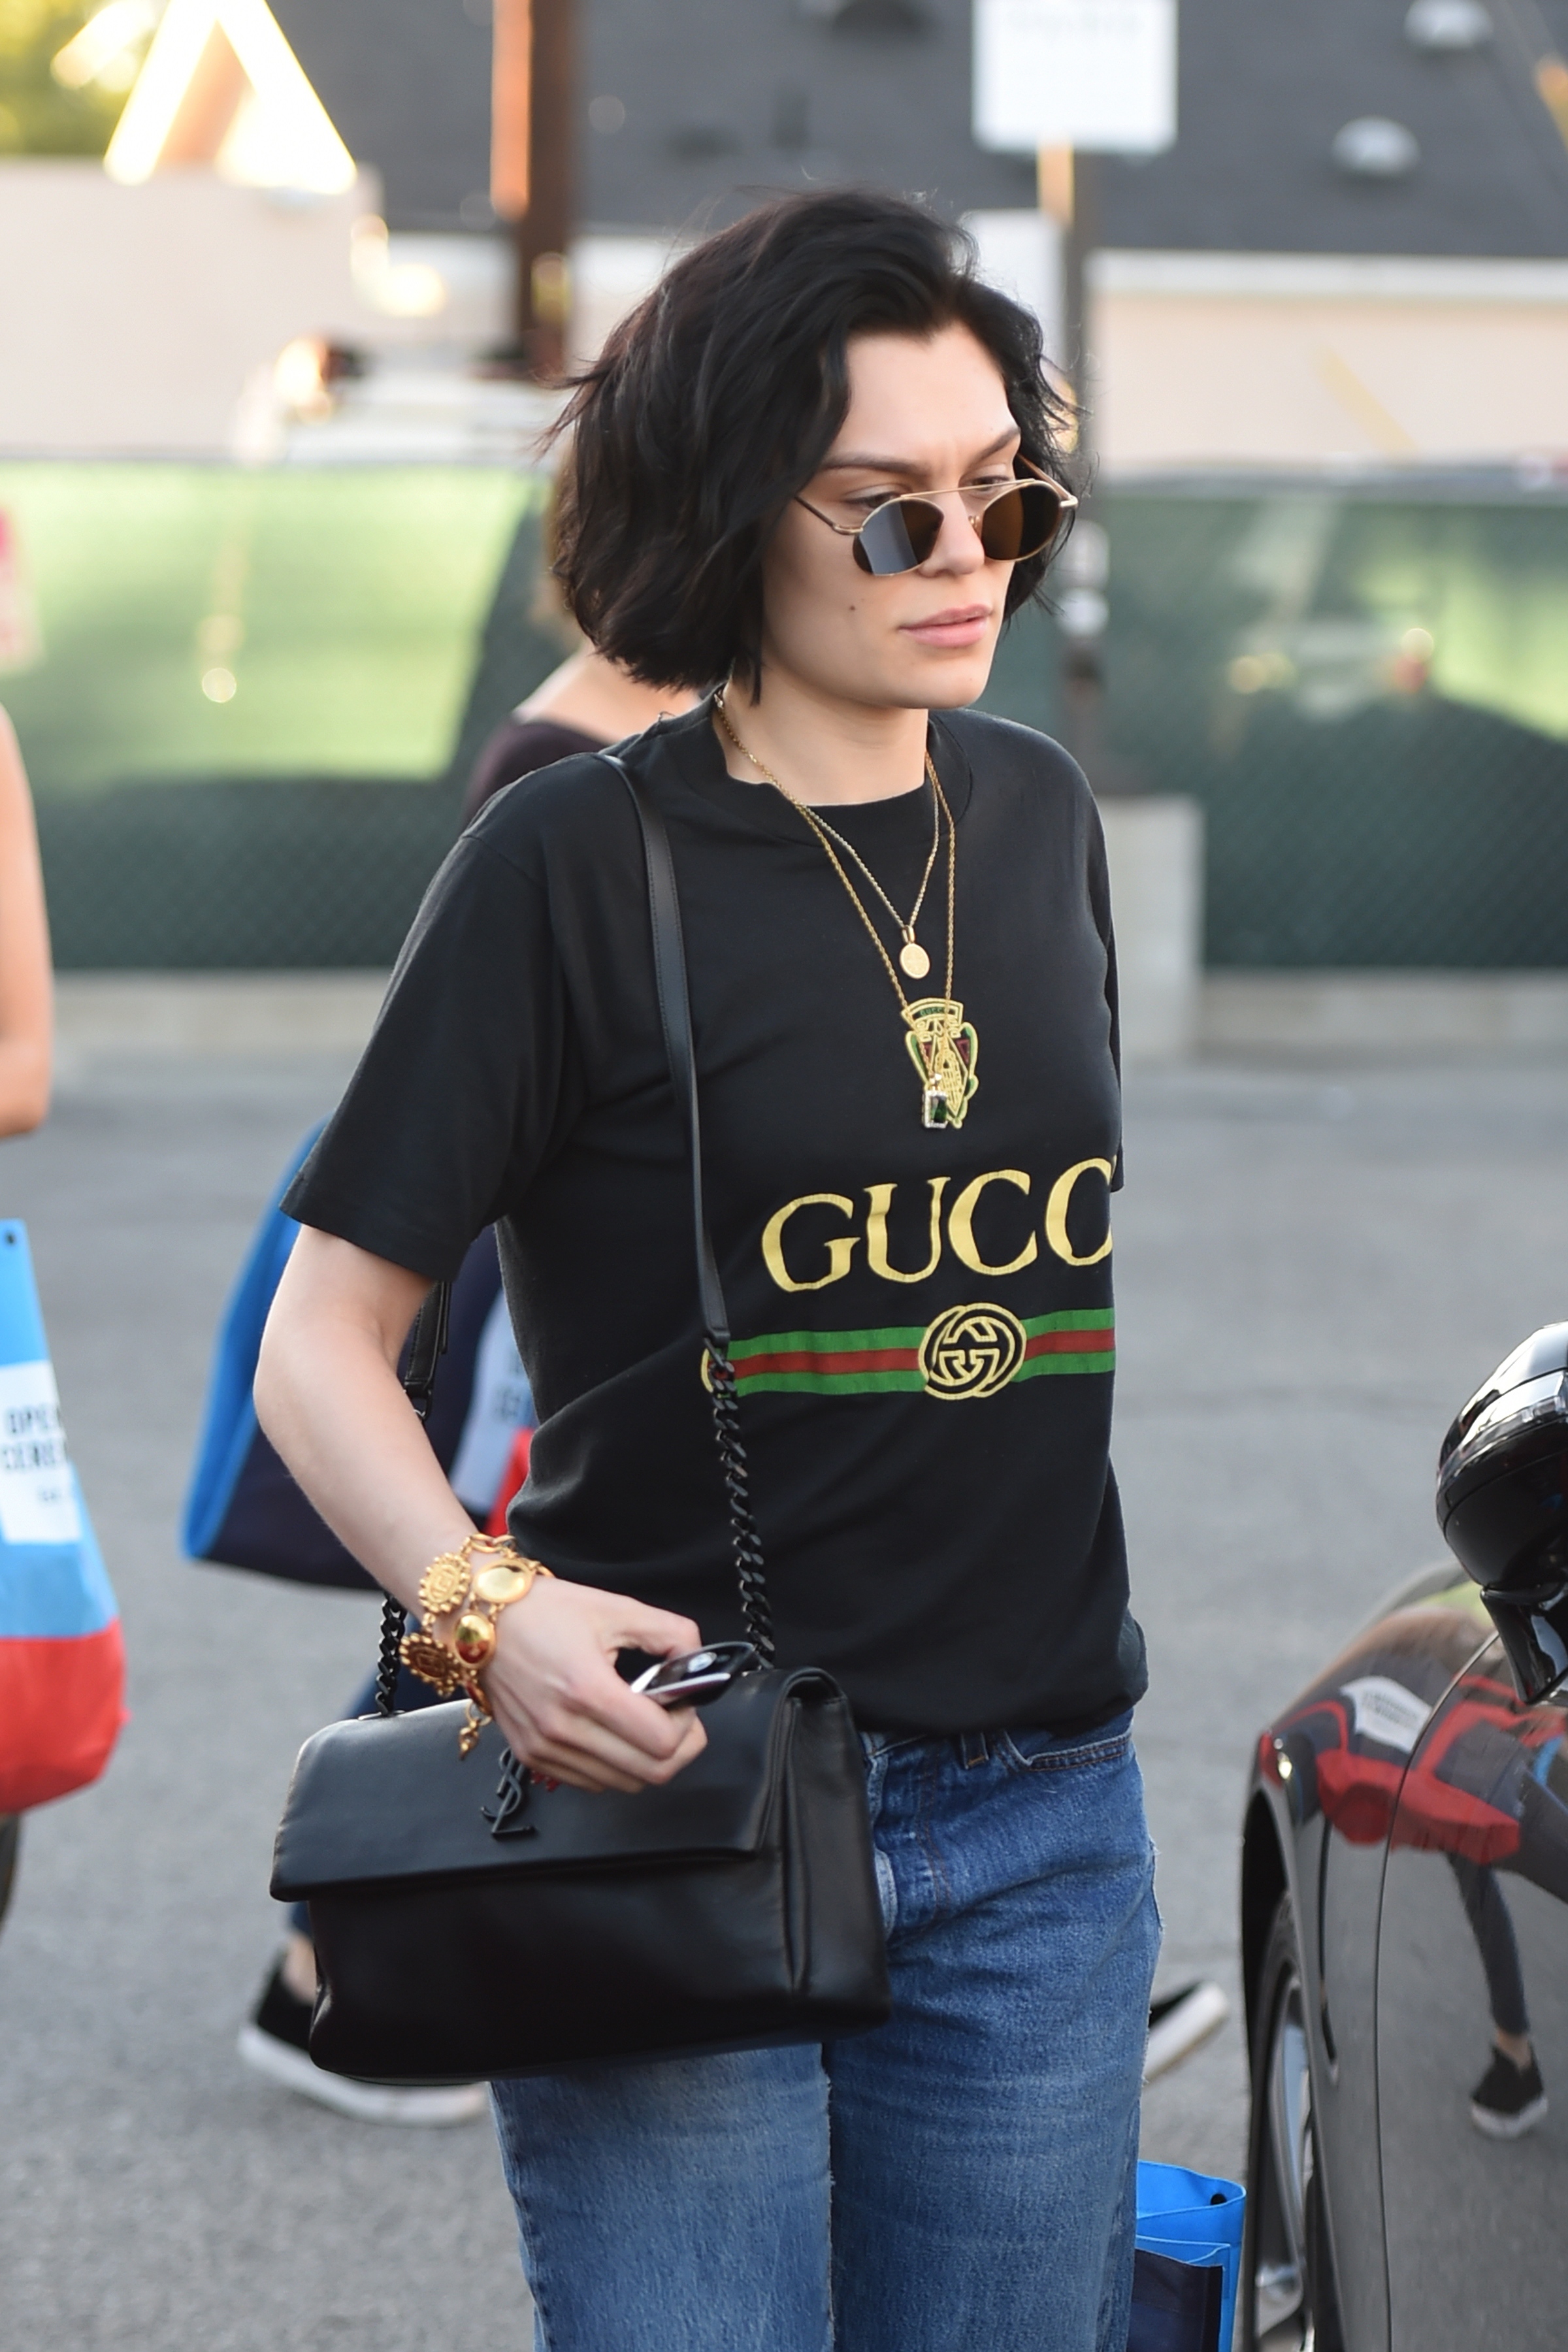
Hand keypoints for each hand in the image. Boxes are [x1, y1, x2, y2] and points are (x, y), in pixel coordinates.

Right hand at [480, 1576, 708, 1793]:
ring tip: (638, 1719)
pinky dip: (612, 1764)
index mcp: (588, 1689)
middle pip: (650, 1774)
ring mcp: (544, 1748)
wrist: (481, 1619)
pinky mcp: (532, 1757)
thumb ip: (671, 1633)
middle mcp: (563, 1728)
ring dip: (643, 1758)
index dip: (687, 1723)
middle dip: (677, 1747)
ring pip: (623, 1784)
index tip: (681, 1700)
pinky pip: (591, 1781)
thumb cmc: (543, 1610)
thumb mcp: (617, 1608)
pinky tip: (609, 1729)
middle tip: (673, 1716)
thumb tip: (698, 1662)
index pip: (662, 1742)